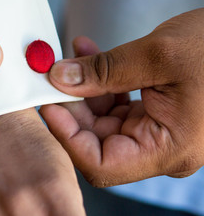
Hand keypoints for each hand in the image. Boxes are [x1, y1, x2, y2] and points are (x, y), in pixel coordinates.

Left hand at [41, 9, 203, 186]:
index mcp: (170, 149)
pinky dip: (101, 79)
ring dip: (83, 86)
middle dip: (71, 104)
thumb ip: (104, 71)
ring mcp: (159, 130)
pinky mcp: (157, 113)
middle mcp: (163, 147)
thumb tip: (58, 79)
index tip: (47, 104)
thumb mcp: (157, 55)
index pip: (101, 164)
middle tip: (52, 73)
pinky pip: (117, 103)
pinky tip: (87, 51)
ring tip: (71, 53)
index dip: (68, 137)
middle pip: (97, 140)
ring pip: (103, 119)